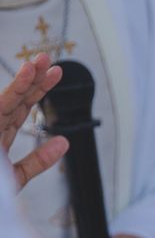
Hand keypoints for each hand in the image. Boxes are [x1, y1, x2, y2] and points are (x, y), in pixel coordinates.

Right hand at [1, 54, 67, 190]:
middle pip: (15, 99)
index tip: (56, 73)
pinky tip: (22, 79)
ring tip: (35, 65)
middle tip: (48, 59)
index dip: (38, 89)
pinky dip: (9, 97)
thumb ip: (39, 160)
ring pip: (4, 102)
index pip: (22, 107)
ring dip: (20, 84)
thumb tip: (65, 142)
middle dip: (32, 79)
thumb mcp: (15, 177)